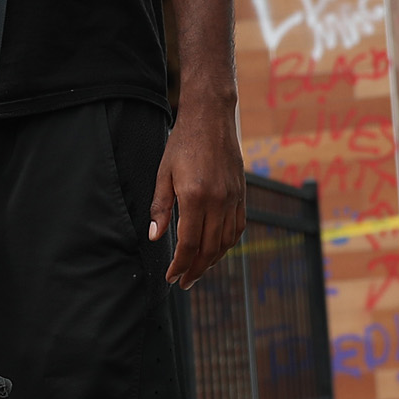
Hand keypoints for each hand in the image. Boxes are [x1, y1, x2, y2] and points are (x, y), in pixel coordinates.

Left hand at [148, 107, 245, 288]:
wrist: (212, 117)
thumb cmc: (183, 143)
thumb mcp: (164, 174)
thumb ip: (160, 207)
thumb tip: (155, 237)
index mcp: (195, 197)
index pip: (189, 244)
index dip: (180, 265)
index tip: (171, 277)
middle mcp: (219, 201)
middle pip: (209, 249)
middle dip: (195, 270)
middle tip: (183, 281)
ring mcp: (234, 198)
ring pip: (226, 242)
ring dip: (212, 261)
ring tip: (197, 270)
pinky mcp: (242, 194)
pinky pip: (238, 228)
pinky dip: (227, 244)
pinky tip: (216, 250)